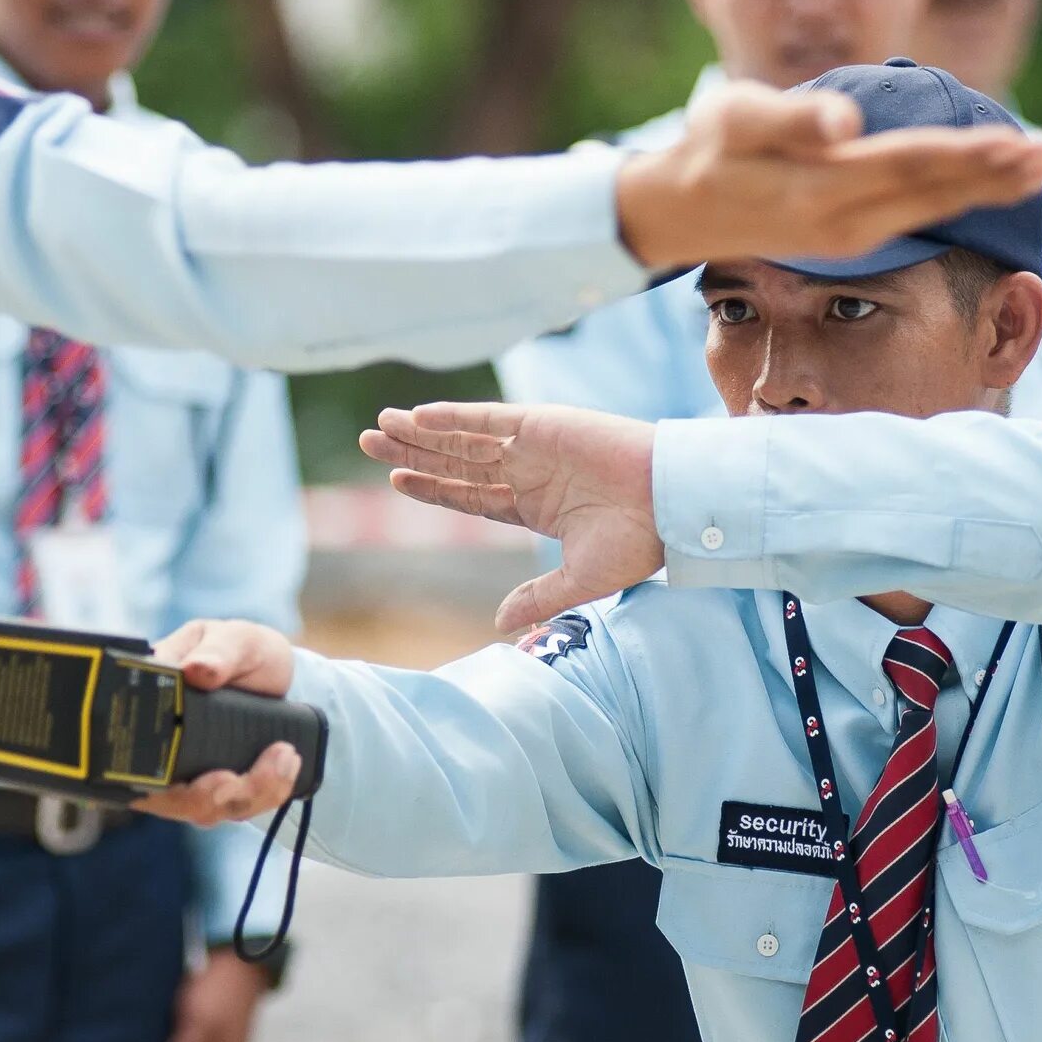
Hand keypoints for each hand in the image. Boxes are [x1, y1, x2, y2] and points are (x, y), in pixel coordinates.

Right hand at [133, 620, 303, 826]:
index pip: (128, 758)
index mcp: (145, 708)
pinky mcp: (212, 788)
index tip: (219, 778)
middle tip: (260, 769)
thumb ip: (217, 651)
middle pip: (167, 798)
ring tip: (286, 757)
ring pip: (201, 809)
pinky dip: (263, 794)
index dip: (162, 783)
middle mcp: (155, 748)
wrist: (273, 672)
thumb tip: (194, 669)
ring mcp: (183, 773)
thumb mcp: (234, 640)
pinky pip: (230, 808)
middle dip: (215, 796)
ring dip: (249, 794)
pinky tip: (288, 767)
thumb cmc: (242, 651)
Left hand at [359, 402, 660, 629]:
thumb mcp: (580, 579)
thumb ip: (538, 597)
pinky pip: (488, 419)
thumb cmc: (639, 542)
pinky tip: (418, 416)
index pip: (470, 496)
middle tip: (368, 443)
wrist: (672, 503)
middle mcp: (528, 473)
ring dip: (421, 431)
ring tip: (380, 426)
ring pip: (464, 438)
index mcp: (534, 507)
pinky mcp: (543, 424)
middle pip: (457, 462)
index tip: (395, 479)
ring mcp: (534, 446)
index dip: (432, 487)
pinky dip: (453, 417)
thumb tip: (501, 625)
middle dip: (413, 452)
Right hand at [612, 81, 1041, 272]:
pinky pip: (915, 214)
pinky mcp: (848, 236)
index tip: (1020, 143)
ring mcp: (848, 234)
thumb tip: (846, 124)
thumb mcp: (735, 120)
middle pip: (934, 192)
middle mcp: (844, 221)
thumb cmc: (709, 149)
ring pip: (931, 207)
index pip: (912, 166)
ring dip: (985, 188)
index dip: (969, 155)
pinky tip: (982, 184)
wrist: (680, 208)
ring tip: (1034, 169)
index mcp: (823, 189)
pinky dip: (955, 197)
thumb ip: (791, 120)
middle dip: (994, 175)